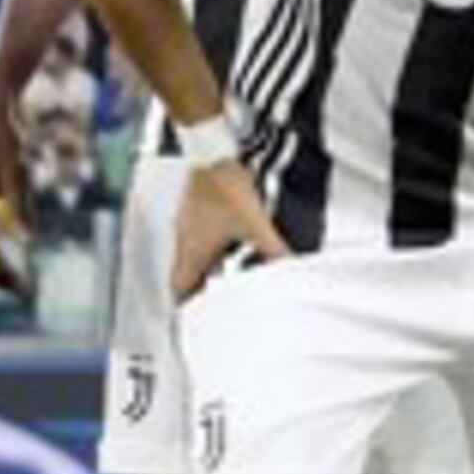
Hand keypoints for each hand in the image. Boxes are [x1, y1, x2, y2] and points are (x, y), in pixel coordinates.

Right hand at [169, 158, 291, 302]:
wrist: (213, 149)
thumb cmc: (226, 187)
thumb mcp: (256, 224)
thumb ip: (274, 251)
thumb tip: (293, 271)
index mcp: (192, 251)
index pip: (180, 289)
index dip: (186, 309)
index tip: (193, 324)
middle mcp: (185, 240)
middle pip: (188, 276)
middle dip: (202, 293)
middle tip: (216, 307)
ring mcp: (189, 223)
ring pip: (198, 256)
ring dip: (212, 270)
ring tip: (232, 281)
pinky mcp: (198, 209)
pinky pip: (205, 239)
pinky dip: (218, 250)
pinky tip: (237, 247)